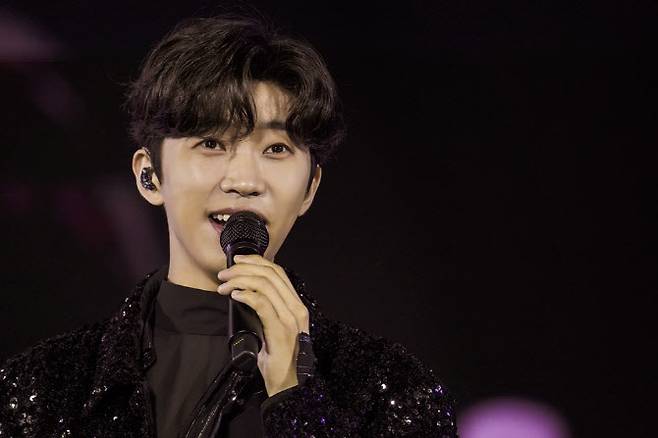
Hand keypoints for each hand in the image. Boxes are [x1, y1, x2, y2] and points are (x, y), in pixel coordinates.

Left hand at [216, 254, 309, 396]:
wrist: (289, 385)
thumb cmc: (279, 360)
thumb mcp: (275, 329)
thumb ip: (268, 311)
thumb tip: (246, 294)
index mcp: (296, 305)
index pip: (278, 272)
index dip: (257, 261)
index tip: (238, 261)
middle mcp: (297, 308)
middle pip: (270, 274)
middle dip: (244, 269)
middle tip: (224, 274)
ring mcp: (290, 318)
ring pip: (265, 285)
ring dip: (240, 281)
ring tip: (224, 286)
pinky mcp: (280, 330)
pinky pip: (262, 304)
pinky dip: (246, 295)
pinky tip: (234, 296)